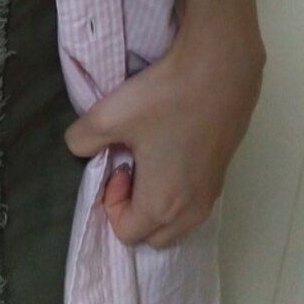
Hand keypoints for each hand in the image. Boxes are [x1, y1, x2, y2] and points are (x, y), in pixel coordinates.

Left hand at [64, 22, 265, 249]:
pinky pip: (192, 201)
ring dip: (155, 199)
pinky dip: (176, 189)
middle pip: (151, 234)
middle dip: (133, 208)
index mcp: (162, 206)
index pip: (125, 232)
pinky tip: (171, 146)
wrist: (219, 70)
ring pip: (175, 221)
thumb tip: (82, 149)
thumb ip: (82, 140)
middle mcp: (191, 211)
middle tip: (131, 163)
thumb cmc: (165, 98)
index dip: (111, 202)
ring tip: (150, 155)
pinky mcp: (222, 176)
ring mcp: (211, 195)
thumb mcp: (108, 116)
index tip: (118, 164)